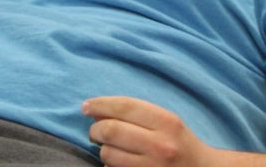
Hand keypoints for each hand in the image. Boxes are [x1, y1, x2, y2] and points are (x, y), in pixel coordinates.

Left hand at [83, 96, 217, 166]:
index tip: (86, 106)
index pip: (124, 107)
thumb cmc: (179, 143)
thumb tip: (97, 110)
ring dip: (102, 150)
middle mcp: (160, 145)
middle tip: (94, 131)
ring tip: (108, 148)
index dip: (100, 104)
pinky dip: (109, 166)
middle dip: (95, 129)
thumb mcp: (166, 121)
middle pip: (111, 130)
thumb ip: (136, 113)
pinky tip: (117, 162)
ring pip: (108, 154)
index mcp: (166, 122)